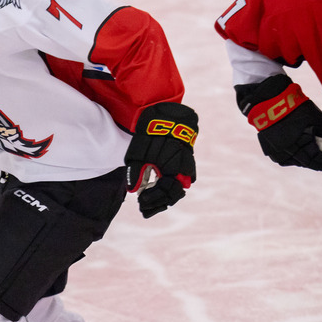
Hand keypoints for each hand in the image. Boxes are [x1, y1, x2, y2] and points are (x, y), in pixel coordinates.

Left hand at [125, 102, 197, 217]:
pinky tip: (159, 191)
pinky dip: (170, 187)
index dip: (152, 201)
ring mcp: (187, 166)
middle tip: (144, 207)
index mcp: (171, 169)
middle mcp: (183, 170)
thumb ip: (136, 172)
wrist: (168, 115)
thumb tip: (134, 190)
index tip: (140, 203)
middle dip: (158, 203)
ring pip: (178, 189)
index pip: (165, 194)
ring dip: (164, 197)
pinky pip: (181, 179)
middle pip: (173, 195)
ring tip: (150, 202)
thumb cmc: (151, 133)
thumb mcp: (138, 152)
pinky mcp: (187, 162)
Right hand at [239, 74, 321, 170]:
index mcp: (298, 145)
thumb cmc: (295, 106)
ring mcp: (275, 151)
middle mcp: (285, 152)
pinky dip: (293, 155)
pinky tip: (298, 148)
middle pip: (305, 162)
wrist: (269, 99)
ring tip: (312, 151)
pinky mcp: (268, 147)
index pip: (316, 160)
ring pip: (294, 161)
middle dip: (317, 161)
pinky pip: (284, 156)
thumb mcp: (316, 118)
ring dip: (305, 158)